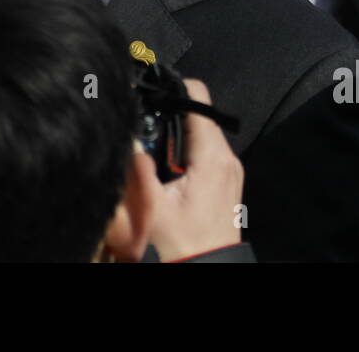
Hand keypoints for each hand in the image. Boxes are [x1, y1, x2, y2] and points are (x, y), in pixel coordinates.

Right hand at [143, 79, 243, 261]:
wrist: (210, 269)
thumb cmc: (187, 244)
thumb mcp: (154, 207)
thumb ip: (139, 169)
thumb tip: (129, 138)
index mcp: (213, 157)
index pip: (200, 100)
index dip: (175, 88)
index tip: (152, 91)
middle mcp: (227, 158)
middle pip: (200, 113)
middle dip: (171, 112)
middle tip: (144, 123)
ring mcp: (229, 168)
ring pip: (202, 131)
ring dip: (177, 131)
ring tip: (152, 146)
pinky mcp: (225, 179)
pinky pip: (206, 149)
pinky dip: (186, 147)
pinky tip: (167, 165)